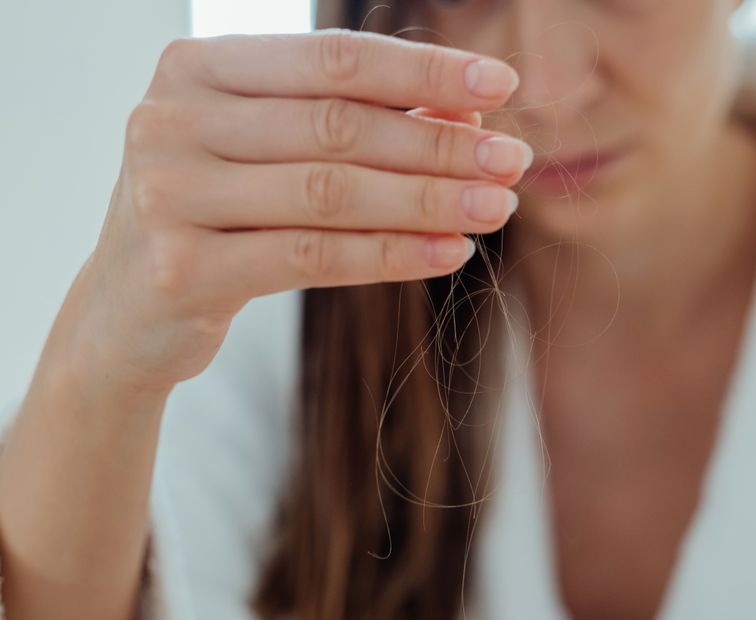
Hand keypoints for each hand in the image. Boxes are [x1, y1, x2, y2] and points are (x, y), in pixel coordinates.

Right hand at [54, 28, 529, 393]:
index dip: (423, 71)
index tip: (500, 83)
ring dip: (429, 201)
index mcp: (196, 69)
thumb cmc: (216, 216)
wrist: (128, 310)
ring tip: (496, 207)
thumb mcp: (271, 153)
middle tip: (513, 161)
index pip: (332, 59)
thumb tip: (465, 110)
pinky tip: (450, 253)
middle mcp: (171, 120)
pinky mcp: (182, 268)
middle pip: (339, 127)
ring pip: (330, 193)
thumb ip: (352, 122)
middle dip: (440, 145)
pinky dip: (392, 254)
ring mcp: (168, 194)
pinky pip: (313, 257)